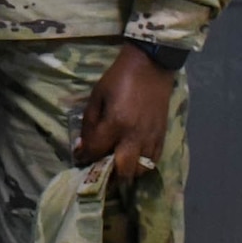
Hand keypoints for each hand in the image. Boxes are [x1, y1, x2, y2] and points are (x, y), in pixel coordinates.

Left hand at [76, 44, 173, 181]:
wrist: (150, 67)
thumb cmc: (118, 79)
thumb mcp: (96, 96)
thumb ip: (88, 123)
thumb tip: (82, 145)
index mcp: (116, 123)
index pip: (97, 151)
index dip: (85, 157)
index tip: (79, 158)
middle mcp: (135, 136)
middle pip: (123, 170)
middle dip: (109, 175)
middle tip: (99, 171)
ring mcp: (151, 139)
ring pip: (140, 170)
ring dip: (126, 173)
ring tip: (115, 167)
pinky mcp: (162, 137)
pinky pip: (153, 162)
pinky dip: (141, 166)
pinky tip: (131, 160)